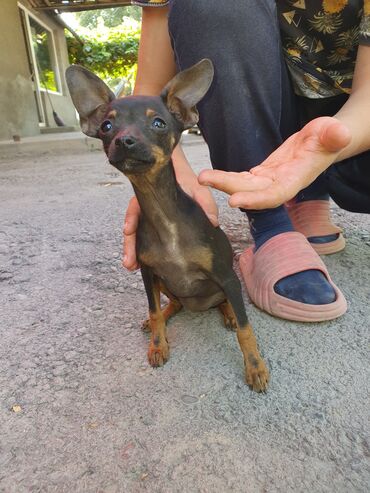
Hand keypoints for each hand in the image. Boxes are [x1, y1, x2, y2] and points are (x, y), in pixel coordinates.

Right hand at [122, 180, 218, 270]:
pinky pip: (143, 241)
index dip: (131, 218)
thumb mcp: (200, 191)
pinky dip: (140, 253)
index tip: (128, 230)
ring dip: (132, 252)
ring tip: (131, 266)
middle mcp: (146, 209)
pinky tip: (139, 265)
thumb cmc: (192, 185)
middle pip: (131, 225)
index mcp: (152, 197)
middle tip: (130, 260)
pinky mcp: (153, 230)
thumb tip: (213, 222)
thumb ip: (206, 204)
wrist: (190, 185)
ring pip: (135, 236)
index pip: (136, 206)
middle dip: (129, 243)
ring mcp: (148, 220)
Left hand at [198, 117, 350, 209]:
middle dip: (228, 188)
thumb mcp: (332, 132)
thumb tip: (339, 133)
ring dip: (222, 183)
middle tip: (204, 180)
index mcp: (295, 179)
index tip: (234, 200)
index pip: (274, 195)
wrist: (322, 143)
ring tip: (202, 177)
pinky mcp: (261, 175)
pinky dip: (226, 178)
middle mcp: (279, 185)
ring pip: (243, 186)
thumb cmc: (328, 137)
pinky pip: (241, 179)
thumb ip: (334, 135)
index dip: (255, 200)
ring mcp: (269, 181)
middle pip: (251, 192)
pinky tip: (210, 177)